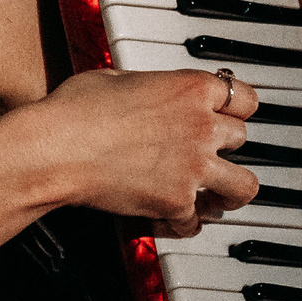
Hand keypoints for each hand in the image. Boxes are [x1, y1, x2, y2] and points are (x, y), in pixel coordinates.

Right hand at [21, 67, 261, 233]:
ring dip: (229, 192)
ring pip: (243, 187)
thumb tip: (150, 94)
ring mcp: (194, 166)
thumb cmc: (76, 109)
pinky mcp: (177, 201)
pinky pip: (197, 221)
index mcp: (191, 88)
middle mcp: (202, 126)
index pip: (245, 99)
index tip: (228, 117)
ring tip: (218, 197)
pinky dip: (185, 223)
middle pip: (242, 140)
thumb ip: (152, 87)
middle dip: (225, 148)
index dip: (235, 110)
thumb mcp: (119, 78)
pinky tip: (174, 219)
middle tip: (211, 155)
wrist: (56, 148)